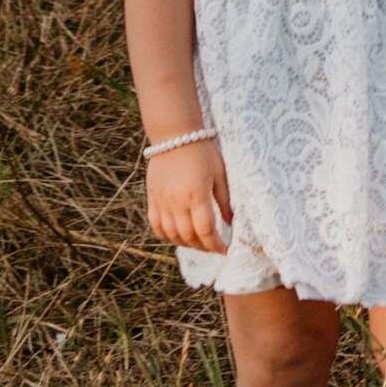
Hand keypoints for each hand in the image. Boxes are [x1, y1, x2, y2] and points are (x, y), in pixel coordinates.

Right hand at [144, 136, 230, 253]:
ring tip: (198, 243)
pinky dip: (167, 236)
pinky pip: (156, 226)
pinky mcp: (152, 199)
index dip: (216, 245)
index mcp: (197, 195)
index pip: (206, 231)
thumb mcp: (219, 173)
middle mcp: (177, 202)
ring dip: (186, 244)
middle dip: (204, 247)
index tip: (226, 251)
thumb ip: (225, 199)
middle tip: (214, 247)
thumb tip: (232, 222)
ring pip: (172, 235)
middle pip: (189, 236)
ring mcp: (162, 201)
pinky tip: (178, 236)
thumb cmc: (202, 152)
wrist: (175, 135)